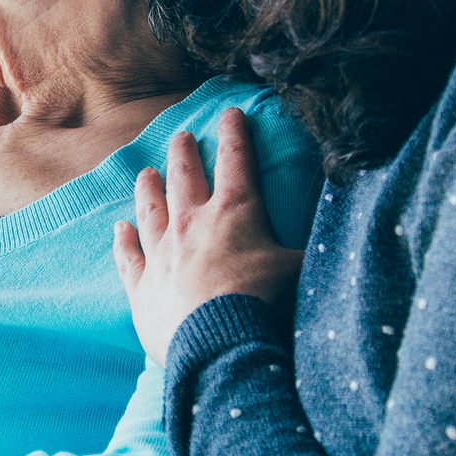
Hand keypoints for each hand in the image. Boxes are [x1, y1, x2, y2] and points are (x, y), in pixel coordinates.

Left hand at [114, 107, 303, 365]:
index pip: (236, 161)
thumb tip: (336, 239)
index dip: (235, 134)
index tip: (231, 113)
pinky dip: (124, 241)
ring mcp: (162, 253)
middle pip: (184, 177)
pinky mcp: (142, 286)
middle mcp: (192, 224)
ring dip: (148, 189)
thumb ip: (307, 251)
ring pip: (150, 210)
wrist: (219, 343)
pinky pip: (129, 256)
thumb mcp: (299, 271)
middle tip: (181, 136)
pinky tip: (120, 229)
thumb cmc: (264, 303)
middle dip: (184, 152)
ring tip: (145, 172)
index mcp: (234, 212)